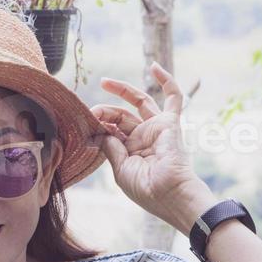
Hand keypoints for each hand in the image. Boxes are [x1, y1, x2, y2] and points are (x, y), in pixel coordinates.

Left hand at [91, 62, 215, 231]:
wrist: (169, 194)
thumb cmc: (146, 189)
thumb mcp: (120, 169)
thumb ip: (110, 147)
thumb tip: (101, 130)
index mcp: (130, 152)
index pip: (111, 131)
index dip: (98, 126)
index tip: (88, 126)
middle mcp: (143, 138)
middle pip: (120, 115)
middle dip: (104, 111)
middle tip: (91, 110)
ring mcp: (156, 128)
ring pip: (138, 102)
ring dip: (121, 90)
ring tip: (104, 82)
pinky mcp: (170, 122)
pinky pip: (173, 97)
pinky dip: (166, 80)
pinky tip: (154, 67)